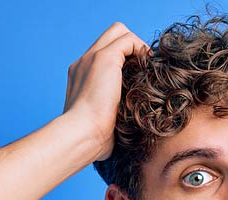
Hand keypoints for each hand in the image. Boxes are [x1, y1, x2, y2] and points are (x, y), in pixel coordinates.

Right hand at [62, 21, 151, 161]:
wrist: (82, 135)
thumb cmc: (92, 140)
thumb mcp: (103, 125)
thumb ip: (112, 116)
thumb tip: (127, 130)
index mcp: (80, 77)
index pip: (103, 54)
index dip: (123, 60)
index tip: (136, 78)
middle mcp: (83, 63)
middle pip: (110, 36)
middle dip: (130, 48)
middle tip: (143, 70)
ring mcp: (91, 58)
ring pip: (119, 32)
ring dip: (137, 47)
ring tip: (147, 68)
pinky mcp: (104, 58)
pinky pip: (128, 40)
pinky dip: (141, 50)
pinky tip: (146, 69)